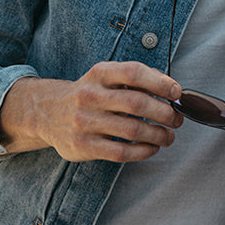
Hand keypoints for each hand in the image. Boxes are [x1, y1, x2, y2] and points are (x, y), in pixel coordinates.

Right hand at [0, 61, 182, 162]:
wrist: (48, 112)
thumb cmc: (89, 93)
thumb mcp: (106, 77)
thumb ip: (136, 79)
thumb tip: (172, 89)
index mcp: (99, 73)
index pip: (134, 73)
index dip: (160, 83)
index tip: (177, 93)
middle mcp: (90, 95)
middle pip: (137, 104)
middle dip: (165, 113)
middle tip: (177, 120)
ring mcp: (85, 122)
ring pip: (133, 130)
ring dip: (158, 135)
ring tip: (168, 136)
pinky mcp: (83, 146)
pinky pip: (121, 152)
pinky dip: (143, 151)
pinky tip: (152, 148)